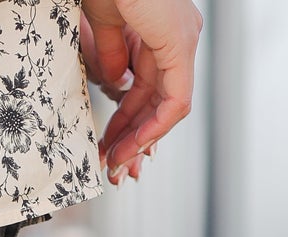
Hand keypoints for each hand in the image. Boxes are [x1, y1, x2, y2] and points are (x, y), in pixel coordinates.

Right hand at [80, 0, 202, 184]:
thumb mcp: (104, 23)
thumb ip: (113, 57)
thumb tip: (118, 85)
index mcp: (164, 29)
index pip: (152, 89)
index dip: (128, 122)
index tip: (107, 144)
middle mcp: (179, 36)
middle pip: (159, 102)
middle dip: (132, 137)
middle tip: (110, 162)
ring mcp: (183, 39)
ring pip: (169, 107)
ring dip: (140, 139)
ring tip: (116, 161)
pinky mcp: (180, 43)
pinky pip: (176, 100)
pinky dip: (155, 126)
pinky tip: (134, 143)